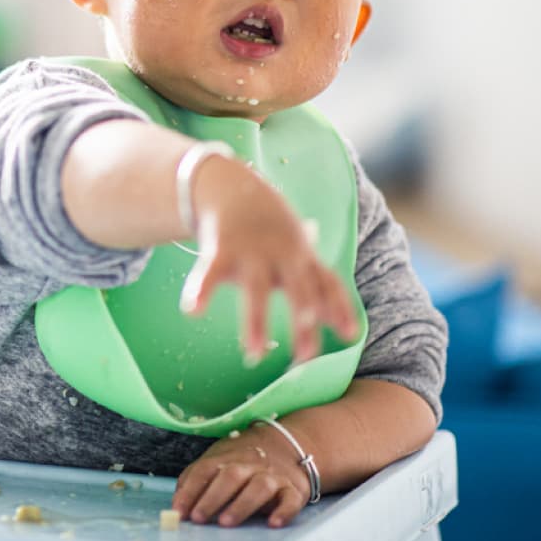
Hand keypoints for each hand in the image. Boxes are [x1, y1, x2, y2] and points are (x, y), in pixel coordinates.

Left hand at [172, 426, 308, 527]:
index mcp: (227, 457)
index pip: (205, 470)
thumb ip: (195, 479)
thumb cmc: (242, 461)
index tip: (178, 511)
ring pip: (259, 487)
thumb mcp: (217, 462)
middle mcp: (250, 464)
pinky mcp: (294, 490)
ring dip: (242, 504)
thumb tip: (178, 504)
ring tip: (226, 522)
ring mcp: (273, 476)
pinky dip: (284, 511)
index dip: (190, 490)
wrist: (288, 445)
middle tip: (198, 518)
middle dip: (212, 497)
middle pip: (231, 476)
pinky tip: (273, 522)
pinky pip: (291, 500)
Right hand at [179, 156, 357, 362]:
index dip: (339, 307)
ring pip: (256, 290)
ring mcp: (252, 250)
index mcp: (303, 256)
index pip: (326, 282)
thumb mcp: (299, 248)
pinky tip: (192, 312)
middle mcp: (282, 254)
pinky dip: (201, 291)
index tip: (349, 336)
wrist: (231, 184)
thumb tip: (347, 323)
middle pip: (299, 289)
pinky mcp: (220, 247)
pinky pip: (211, 273)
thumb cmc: (270, 226)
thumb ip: (320, 283)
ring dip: (257, 322)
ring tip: (255, 353)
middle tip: (306, 356)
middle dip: (304, 321)